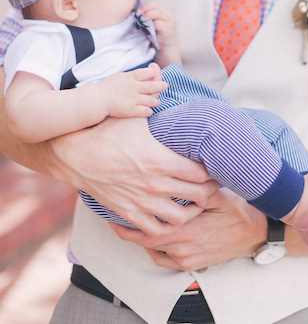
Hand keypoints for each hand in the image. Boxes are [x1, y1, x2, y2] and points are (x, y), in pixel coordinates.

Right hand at [50, 116, 219, 233]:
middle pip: (198, 197)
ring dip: (192, 212)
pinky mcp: (128, 213)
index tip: (216, 168)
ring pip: (181, 219)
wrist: (75, 154)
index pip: (202, 173)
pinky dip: (166, 228)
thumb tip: (173, 92)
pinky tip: (168, 216)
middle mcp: (155, 184)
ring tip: (195, 204)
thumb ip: (159, 113)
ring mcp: (141, 202)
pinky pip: (155, 231)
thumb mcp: (137, 118)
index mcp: (161, 160)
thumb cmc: (108, 132)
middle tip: (213, 186)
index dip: (214, 172)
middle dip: (210, 192)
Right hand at [99, 62, 164, 117]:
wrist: (98, 99)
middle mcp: (133, 87)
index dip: (153, 72)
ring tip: (157, 102)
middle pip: (152, 86)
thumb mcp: (119, 77)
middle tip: (165, 85)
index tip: (155, 72)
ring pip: (151, 100)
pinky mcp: (131, 110)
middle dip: (160, 86)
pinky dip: (149, 111)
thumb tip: (142, 75)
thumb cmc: (106, 87)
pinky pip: (145, 111)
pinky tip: (150, 111)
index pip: (145, 73)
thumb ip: (131, 76)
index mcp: (129, 77)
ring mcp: (133, 99)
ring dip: (156, 101)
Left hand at [110, 187, 267, 270]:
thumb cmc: (239, 212)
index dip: (133, 219)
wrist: (255, 235)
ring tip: (127, 223)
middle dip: (129, 229)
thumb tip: (187, 169)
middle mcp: (184, 247)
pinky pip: (163, 259)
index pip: (152, 227)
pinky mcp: (190, 263)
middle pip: (147, 240)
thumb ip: (201, 187)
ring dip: (139, 237)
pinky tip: (148, 237)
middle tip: (114, 216)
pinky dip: (152, 248)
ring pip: (153, 249)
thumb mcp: (221, 194)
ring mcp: (186, 258)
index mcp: (190, 230)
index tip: (119, 206)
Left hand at [137, 2, 180, 66]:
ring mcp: (169, 22)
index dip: (146, 5)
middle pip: (156, 6)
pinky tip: (146, 27)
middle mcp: (168, 15)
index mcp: (164, 12)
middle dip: (146, 8)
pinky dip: (151, 24)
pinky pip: (158, 23)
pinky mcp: (168, 29)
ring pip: (158, 13)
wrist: (166, 48)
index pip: (155, 4)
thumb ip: (148, 17)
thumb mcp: (153, 23)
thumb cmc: (157, 35)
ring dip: (148, 15)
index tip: (138, 10)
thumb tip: (136, 13)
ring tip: (141, 19)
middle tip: (138, 13)